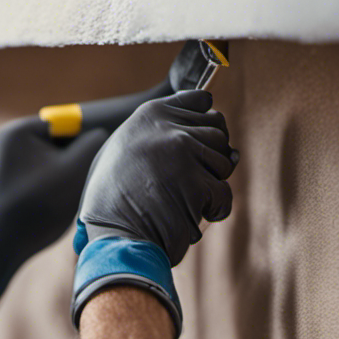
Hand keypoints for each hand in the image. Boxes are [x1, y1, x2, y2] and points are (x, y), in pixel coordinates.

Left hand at [0, 117, 107, 309]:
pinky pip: (53, 177)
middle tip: (84, 180)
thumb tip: (102, 134)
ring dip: (72, 175)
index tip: (98, 160)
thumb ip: (94, 142)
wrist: (3, 244)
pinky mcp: (23, 183)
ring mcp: (17, 164)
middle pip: (65, 142)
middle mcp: (16, 142)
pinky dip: (62, 188)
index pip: (71, 123)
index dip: (88, 141)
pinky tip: (61, 203)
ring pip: (61, 162)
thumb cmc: (38, 204)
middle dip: (79, 160)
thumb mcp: (75, 168)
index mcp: (23, 130)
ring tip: (71, 193)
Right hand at [70, 89, 237, 338]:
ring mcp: (184, 154)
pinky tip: (193, 215)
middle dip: (211, 157)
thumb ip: (162, 132)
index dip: (204, 125)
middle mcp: (168, 129)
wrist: (113, 236)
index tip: (196, 145)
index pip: (201, 101)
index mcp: (149, 115)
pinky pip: (224, 193)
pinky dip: (214, 209)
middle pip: (218, 132)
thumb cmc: (117, 199)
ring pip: (225, 162)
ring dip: (211, 184)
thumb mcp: (125, 149)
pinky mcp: (197, 184)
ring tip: (183, 199)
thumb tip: (218, 121)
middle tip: (188, 180)